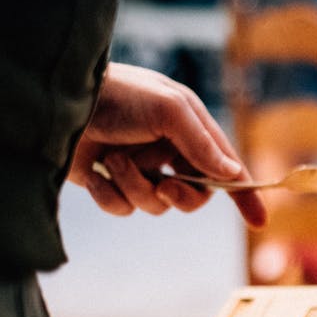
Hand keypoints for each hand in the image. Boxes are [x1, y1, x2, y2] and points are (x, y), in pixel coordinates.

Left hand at [68, 63, 266, 226]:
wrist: (57, 103)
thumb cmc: (117, 96)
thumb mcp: (168, 111)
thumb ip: (202, 144)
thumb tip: (232, 174)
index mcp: (189, 129)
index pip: (226, 167)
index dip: (244, 193)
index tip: (258, 221)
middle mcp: (167, 150)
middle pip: (194, 195)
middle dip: (179, 195)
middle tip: (164, 185)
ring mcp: (138, 168)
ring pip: (155, 204)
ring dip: (134, 187)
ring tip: (112, 161)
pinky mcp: (109, 182)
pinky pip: (123, 208)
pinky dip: (109, 194)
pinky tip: (93, 172)